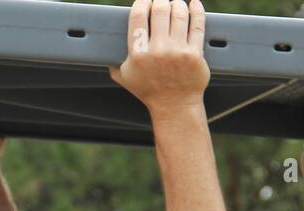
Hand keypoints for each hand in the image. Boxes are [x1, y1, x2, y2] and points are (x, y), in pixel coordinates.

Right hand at [109, 0, 208, 118]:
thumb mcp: (124, 77)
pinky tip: (194, 3)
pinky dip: (197, 9)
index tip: (145, 1)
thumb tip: (105, 44)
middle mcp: (158, 51)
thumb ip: (114, 59)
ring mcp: (178, 51)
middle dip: (161, 1)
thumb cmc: (148, 90)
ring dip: (178, 3)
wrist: (174, 106)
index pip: (138, 15)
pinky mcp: (195, 53)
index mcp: (138, 54)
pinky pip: (198, 23)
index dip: (142, 2)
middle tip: (162, 3)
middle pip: (160, 8)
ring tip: (176, 5)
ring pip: (180, 12)